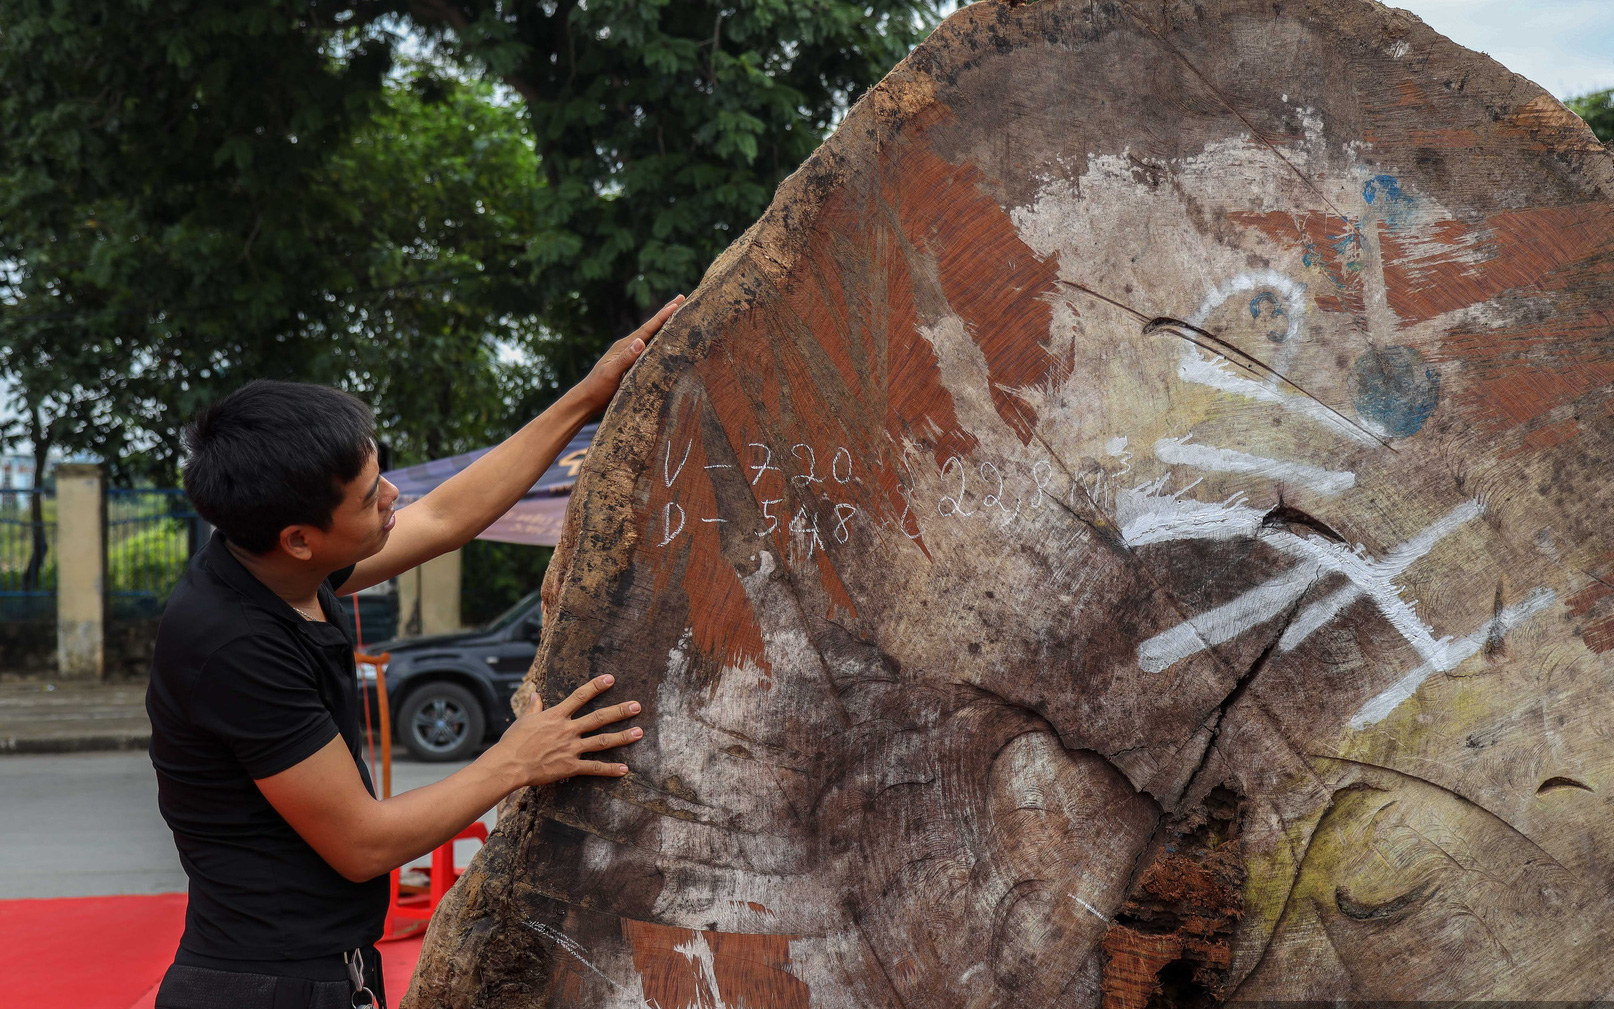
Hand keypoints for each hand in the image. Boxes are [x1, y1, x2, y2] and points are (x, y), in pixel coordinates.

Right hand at [493, 674, 641, 788]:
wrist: (508, 765)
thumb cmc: (513, 742)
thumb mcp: (523, 720)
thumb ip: (534, 707)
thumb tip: (535, 693)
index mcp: (556, 716)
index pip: (579, 696)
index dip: (596, 686)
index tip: (611, 678)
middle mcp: (567, 730)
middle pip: (598, 718)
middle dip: (619, 711)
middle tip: (637, 706)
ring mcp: (570, 748)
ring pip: (602, 741)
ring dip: (622, 737)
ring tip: (639, 733)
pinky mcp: (570, 767)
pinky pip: (593, 768)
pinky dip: (609, 769)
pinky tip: (624, 769)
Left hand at [572, 294, 684, 412]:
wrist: (587, 399)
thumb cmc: (598, 388)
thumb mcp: (611, 373)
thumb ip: (625, 358)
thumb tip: (640, 341)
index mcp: (624, 346)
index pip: (647, 328)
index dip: (663, 316)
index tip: (677, 303)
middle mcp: (628, 346)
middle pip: (651, 327)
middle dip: (666, 314)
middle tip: (682, 298)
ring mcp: (630, 354)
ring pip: (651, 336)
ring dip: (664, 325)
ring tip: (678, 314)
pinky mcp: (632, 363)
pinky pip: (649, 347)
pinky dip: (660, 339)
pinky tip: (666, 340)